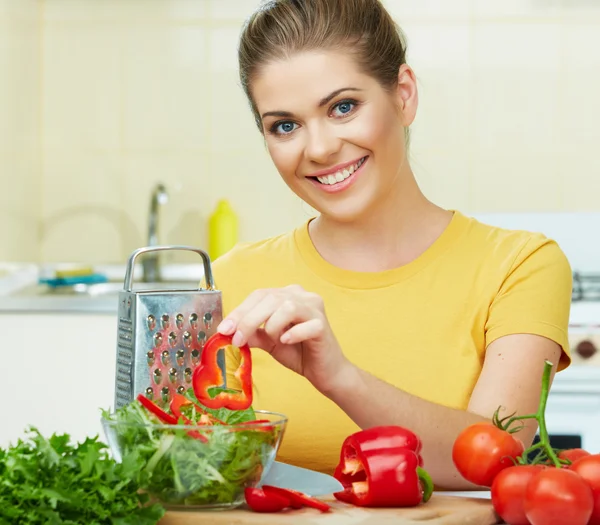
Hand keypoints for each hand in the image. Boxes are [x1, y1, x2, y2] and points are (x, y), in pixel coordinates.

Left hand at [216, 285, 354, 395]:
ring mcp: (315, 309)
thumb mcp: (269, 341)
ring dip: (272, 325)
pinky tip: (286, 341)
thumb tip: (228, 331)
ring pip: (287, 306)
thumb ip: (252, 333)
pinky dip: (293, 333)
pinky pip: (306, 325)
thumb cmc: (298, 352)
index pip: (259, 295)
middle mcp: (302, 296)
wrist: (324, 372)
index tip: (223, 329)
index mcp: (287, 295)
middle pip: (270, 298)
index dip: (239, 311)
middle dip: (249, 319)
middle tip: (237, 339)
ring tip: (271, 341)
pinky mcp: (323, 325)